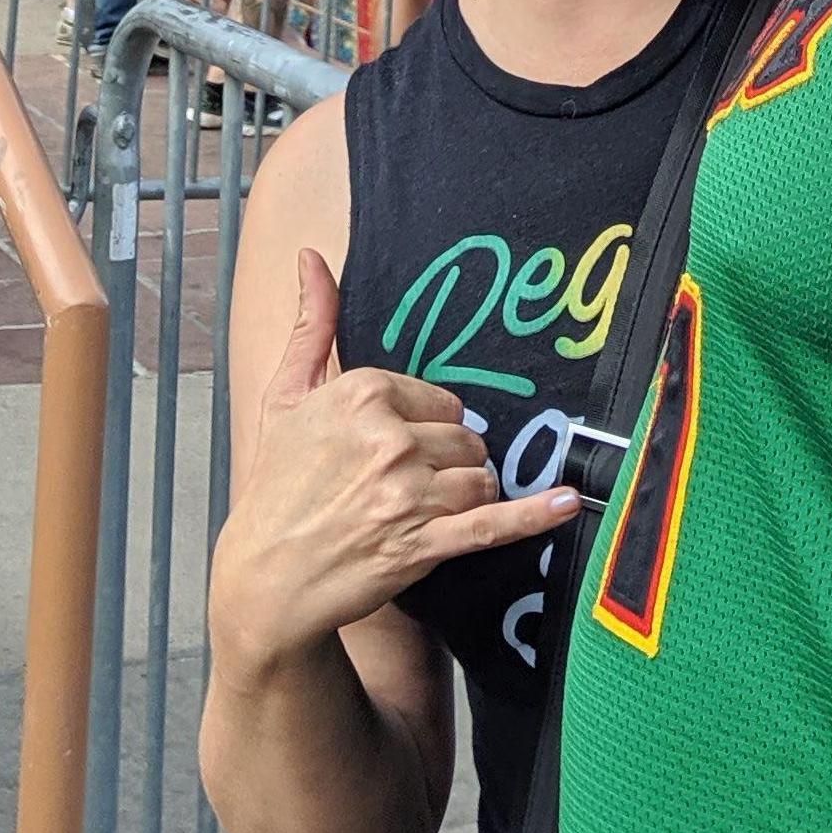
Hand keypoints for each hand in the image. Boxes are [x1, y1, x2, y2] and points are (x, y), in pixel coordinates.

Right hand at [208, 252, 577, 677]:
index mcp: (363, 393)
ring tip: (427, 509)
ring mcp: (409, 493)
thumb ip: (314, 322)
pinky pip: (492, 523)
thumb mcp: (286, 395)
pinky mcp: (423, 543)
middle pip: (467, 438)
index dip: (428, 426)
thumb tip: (312, 256)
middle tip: (406, 486)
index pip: (444, 400)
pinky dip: (534, 515)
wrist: (264, 576)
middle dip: (449, 462)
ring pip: (480, 478)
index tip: (399, 448)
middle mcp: (390, 438)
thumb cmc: (276, 483)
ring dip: (468, 494)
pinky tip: (566, 503)